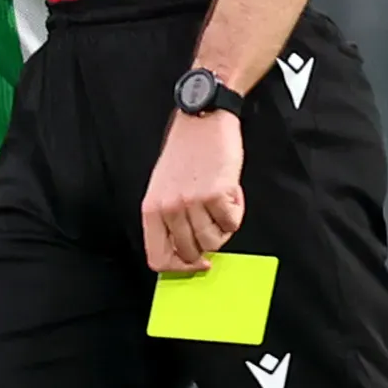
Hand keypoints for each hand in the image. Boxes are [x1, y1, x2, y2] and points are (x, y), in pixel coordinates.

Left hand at [142, 106, 244, 274]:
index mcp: (151, 209)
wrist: (203, 119)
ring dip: (223, 226)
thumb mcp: (163, 188)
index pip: (157, 259)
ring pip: (213, 242)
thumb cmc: (185, 153)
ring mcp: (192, 202)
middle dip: (207, 244)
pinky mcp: (216, 194)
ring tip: (220, 202)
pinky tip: (230, 190)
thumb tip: (185, 253)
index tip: (195, 262)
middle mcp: (169, 208)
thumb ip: (169, 220)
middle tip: (213, 222)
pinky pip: (232, 223)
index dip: (179, 268)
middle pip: (190, 253)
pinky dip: (236, 210)